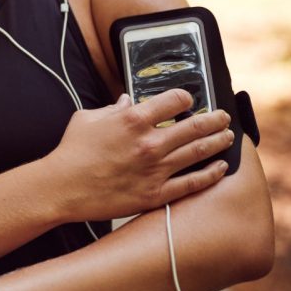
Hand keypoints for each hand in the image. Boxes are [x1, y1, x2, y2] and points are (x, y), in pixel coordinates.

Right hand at [45, 88, 233, 220]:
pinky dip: (211, 174)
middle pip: (195, 126)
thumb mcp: (87, 119)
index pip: (174, 100)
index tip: (190, 99)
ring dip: (218, 142)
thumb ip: (111, 109)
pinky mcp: (155, 193)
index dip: (186, 97)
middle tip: (223, 116)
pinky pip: (192, 183)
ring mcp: (155, 169)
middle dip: (214, 119)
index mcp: (133, 119)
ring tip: (228, 137)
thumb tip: (125, 101)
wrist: (62, 187)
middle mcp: (149, 142)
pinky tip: (221, 167)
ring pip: (199, 152)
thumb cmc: (71, 151)